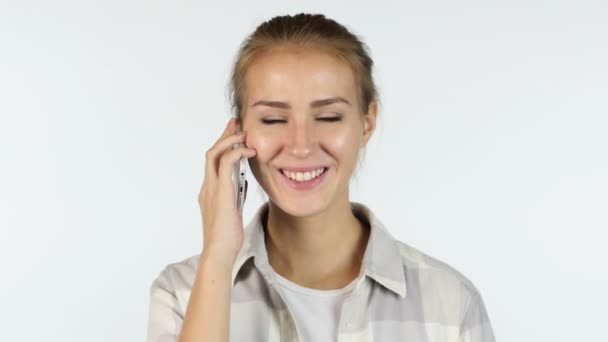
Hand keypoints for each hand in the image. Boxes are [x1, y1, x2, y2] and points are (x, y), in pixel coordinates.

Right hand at [197, 117, 255, 267]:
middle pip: (212, 153)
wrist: (219, 252)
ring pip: (214, 154)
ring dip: (229, 141)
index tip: (234, 135)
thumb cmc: (227, 238)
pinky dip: (237, 153)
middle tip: (236, 123)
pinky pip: (226, 164)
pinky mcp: (221, 192)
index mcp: (210, 192)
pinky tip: (250, 151)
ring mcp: (212, 189)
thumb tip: (243, 184)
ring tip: (244, 134)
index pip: (214, 163)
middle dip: (224, 136)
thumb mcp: (233, 211)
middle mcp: (207, 187)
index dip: (223, 147)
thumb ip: (235, 196)